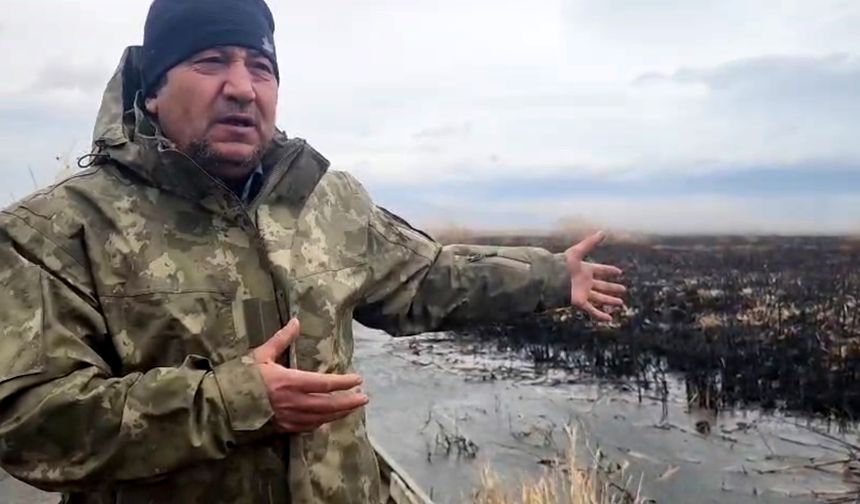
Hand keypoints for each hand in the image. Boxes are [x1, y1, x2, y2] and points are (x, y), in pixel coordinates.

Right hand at [252, 318, 368, 432]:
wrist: (221, 406)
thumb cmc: (241, 377)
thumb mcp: (261, 354)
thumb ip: (281, 339)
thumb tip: (296, 321)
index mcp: (290, 382)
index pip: (325, 383)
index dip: (344, 382)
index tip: (358, 379)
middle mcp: (294, 402)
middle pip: (329, 404)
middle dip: (349, 401)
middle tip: (364, 398)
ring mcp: (289, 418)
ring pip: (321, 418)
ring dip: (339, 413)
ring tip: (352, 408)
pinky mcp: (283, 428)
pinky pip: (308, 427)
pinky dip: (322, 423)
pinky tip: (329, 419)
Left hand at [564, 231, 625, 321]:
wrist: (551, 277)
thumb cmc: (562, 263)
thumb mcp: (577, 251)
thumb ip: (590, 242)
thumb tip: (603, 232)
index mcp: (585, 269)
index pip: (600, 270)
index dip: (609, 270)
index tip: (619, 272)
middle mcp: (585, 282)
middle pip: (601, 285)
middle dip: (612, 288)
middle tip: (623, 289)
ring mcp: (583, 293)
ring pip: (599, 298)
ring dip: (610, 301)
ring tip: (621, 303)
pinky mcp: (580, 302)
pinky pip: (592, 310)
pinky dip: (600, 315)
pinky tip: (610, 319)